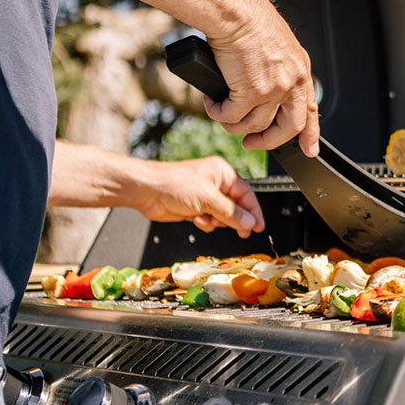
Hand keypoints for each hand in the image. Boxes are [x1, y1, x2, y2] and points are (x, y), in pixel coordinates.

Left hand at [133, 157, 264, 237]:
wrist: (146, 191)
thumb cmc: (172, 184)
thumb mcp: (207, 198)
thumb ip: (231, 213)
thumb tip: (249, 222)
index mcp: (223, 173)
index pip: (247, 194)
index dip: (254, 211)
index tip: (259, 226)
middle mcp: (216, 183)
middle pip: (236, 207)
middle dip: (233, 219)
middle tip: (241, 231)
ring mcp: (205, 196)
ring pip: (223, 216)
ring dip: (216, 221)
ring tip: (204, 218)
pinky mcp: (196, 208)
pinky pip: (210, 220)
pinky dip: (205, 223)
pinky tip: (195, 219)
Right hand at [204, 6, 319, 156]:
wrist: (234, 10)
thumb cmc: (247, 18)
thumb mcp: (275, 44)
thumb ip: (276, 68)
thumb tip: (264, 88)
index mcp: (300, 69)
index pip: (309, 109)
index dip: (310, 133)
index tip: (309, 149)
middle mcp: (292, 81)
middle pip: (288, 127)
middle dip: (268, 141)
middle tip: (251, 143)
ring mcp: (274, 89)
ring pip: (255, 125)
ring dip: (234, 125)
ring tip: (221, 114)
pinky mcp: (251, 92)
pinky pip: (232, 116)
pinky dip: (218, 113)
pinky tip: (212, 103)